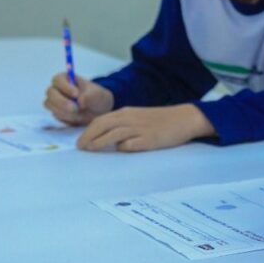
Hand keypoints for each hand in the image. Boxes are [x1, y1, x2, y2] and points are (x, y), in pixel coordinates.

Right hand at [44, 73, 113, 124]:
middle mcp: (57, 89)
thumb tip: (80, 100)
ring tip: (79, 111)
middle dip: (62, 101)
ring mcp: (55, 101)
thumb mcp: (97, 94)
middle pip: (50, 93)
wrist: (99, 110)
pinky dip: (65, 117)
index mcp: (65, 79)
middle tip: (75, 107)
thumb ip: (89, 96)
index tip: (77, 94)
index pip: (58, 80)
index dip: (65, 87)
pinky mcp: (56, 112)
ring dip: (64, 110)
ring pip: (50, 105)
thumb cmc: (96, 96)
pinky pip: (56, 115)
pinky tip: (76, 117)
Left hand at [76, 103, 213, 151]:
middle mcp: (130, 119)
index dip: (87, 131)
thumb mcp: (138, 118)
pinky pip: (131, 144)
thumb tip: (107, 138)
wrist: (183, 118)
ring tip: (90, 150)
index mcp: (126, 112)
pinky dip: (123, 147)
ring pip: (113, 134)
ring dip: (99, 142)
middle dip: (88, 136)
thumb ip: (122, 125)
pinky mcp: (149, 139)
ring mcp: (139, 129)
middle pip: (103, 126)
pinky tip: (120, 150)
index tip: (80, 141)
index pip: (100, 120)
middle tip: (80, 147)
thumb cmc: (160, 120)